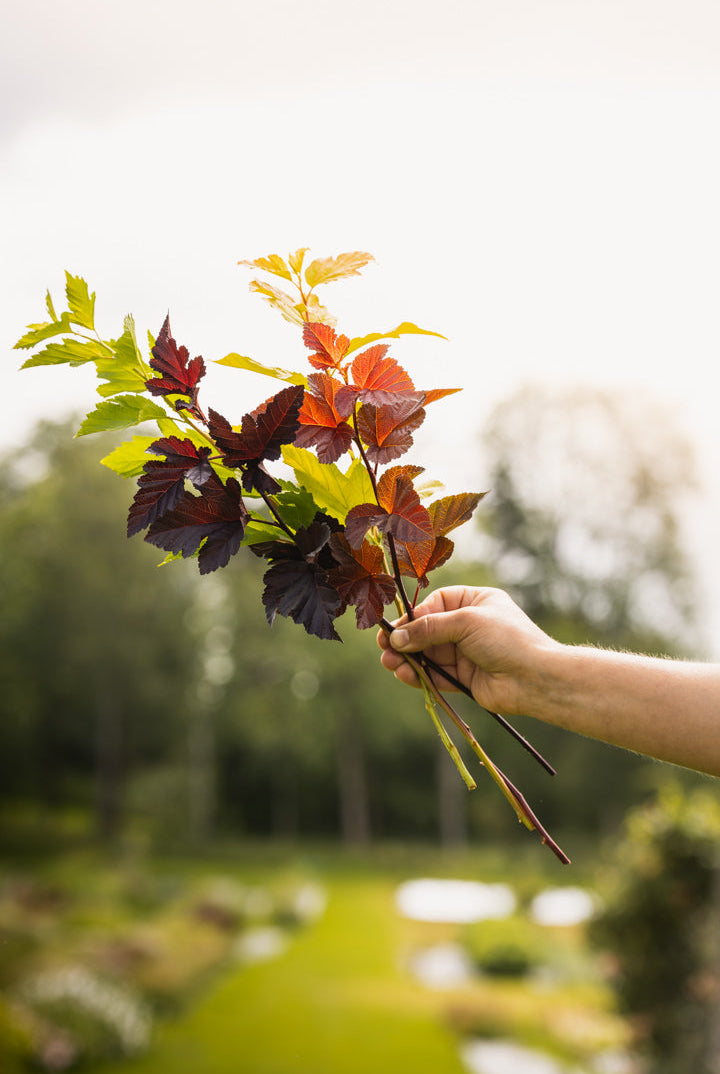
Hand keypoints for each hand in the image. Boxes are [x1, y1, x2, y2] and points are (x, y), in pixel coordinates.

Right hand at [377, 586, 557, 715]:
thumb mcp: (465, 622)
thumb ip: (428, 629)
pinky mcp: (466, 677)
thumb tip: (396, 638)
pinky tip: (405, 675)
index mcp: (475, 602)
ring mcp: (467, 652)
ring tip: (390, 664)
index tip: (395, 629)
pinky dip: (420, 675)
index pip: (435, 605)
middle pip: (428, 630)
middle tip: (383, 648)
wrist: (536, 678)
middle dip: (406, 640)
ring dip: (409, 659)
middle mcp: (470, 625)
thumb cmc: (507, 639)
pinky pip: (437, 674)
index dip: (414, 617)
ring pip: (429, 654)